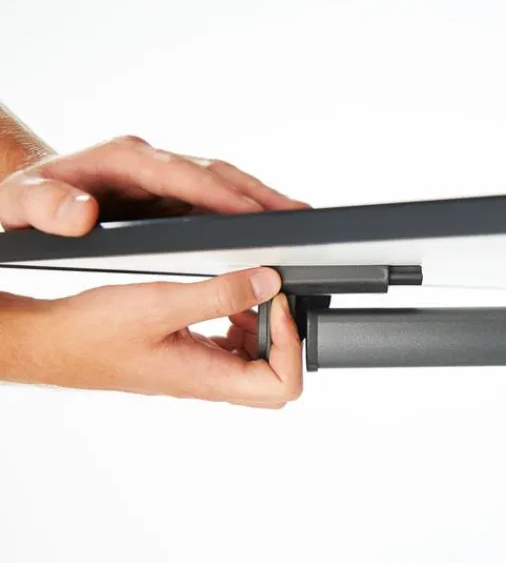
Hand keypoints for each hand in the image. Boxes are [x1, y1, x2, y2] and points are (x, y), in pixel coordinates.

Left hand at [0, 134, 307, 234]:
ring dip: (261, 199)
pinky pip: (216, 197)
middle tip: (298, 215)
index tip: (256, 216)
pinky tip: (266, 226)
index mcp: (124, 160)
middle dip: (260, 194)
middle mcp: (151, 161)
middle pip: (217, 173)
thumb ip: (47, 206)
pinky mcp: (171, 192)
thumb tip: (82, 215)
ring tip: (297, 219)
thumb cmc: (25, 200)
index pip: (185, 175)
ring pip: (224, 183)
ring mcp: (164, 176)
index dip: (222, 196)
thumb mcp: (21, 204)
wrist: (26, 193)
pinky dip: (245, 208)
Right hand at [0, 267, 301, 407]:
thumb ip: (219, 295)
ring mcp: (200, 370)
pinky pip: (229, 346)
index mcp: (208, 378)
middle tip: (269, 298)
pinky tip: (221, 296)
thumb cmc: (92, 334)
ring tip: (245, 291)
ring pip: (255, 361)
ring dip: (261, 325)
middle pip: (275, 378)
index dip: (291, 345)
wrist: (52, 342)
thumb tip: (267, 282)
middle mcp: (209, 380)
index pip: (282, 386)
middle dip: (282, 336)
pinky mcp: (188, 356)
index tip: (278, 305)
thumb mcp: (161, 304)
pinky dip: (237, 320)